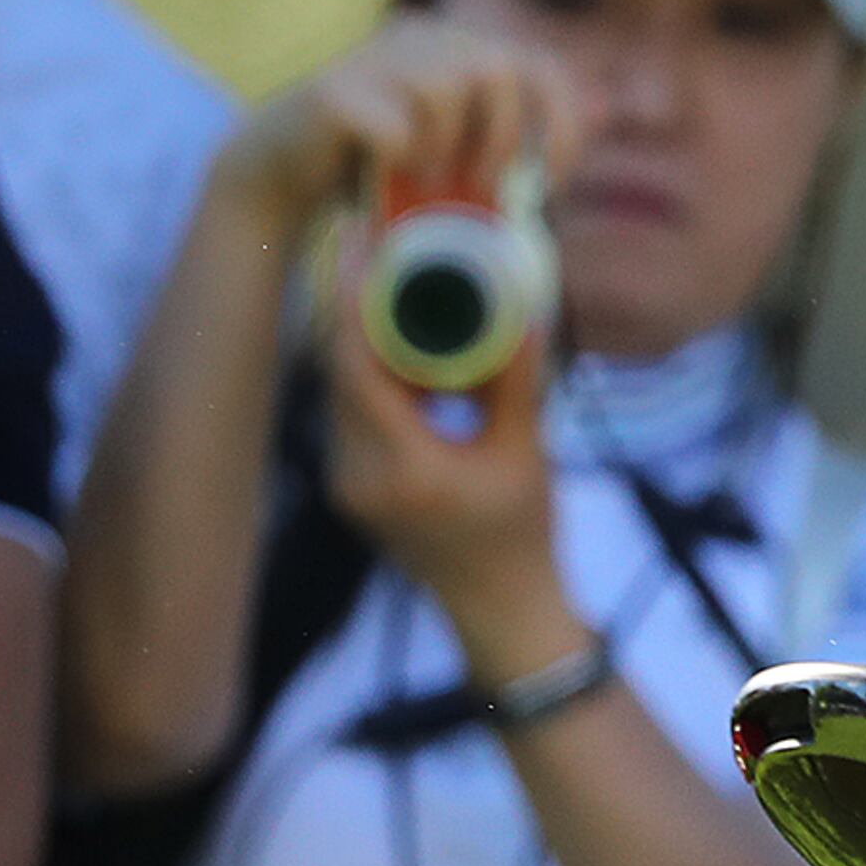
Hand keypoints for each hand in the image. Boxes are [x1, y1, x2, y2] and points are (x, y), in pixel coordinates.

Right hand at [211, 14, 578, 236]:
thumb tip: (604, 108)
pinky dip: (402, 155)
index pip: (540, 66)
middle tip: (484, 186)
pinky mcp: (332, 88)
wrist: (280, 172)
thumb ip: (517, 126)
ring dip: (446, 149)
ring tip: (427, 179)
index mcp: (458, 44)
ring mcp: (370, 54)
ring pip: (444, 90)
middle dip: (503, 139)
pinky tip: (387, 169)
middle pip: (495, 70)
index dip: (561, 123)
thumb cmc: (381, 163)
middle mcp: (419, 35)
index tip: (554, 180)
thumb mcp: (457, 146)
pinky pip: (394, 122)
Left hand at [322, 275, 578, 677]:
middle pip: (339, 376)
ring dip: (361, 345)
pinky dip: (371, 378)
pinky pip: (351, 417)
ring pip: (339, 395)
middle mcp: (357, 476)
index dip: (351, 307)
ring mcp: (348, 485)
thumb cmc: (522, 537)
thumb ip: (516, 384)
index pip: (357, 373)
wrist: (500, 611)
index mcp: (402, 469)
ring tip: (387, 291)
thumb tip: (520, 313)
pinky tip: (401, 350)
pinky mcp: (352, 488)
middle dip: (354, 314)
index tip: (358, 254)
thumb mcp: (527, 454)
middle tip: (374, 256)